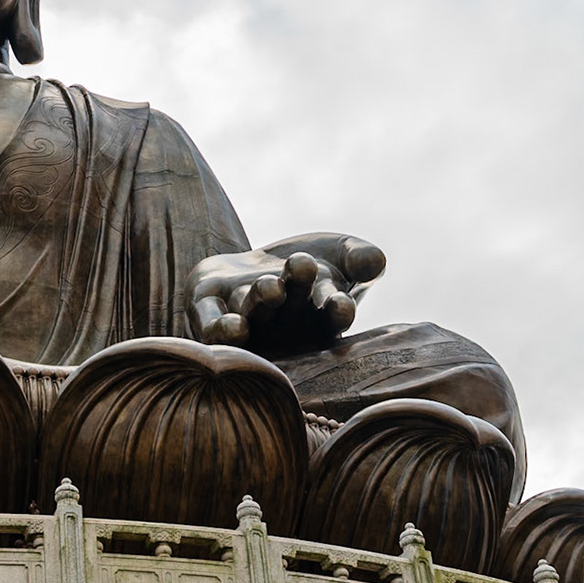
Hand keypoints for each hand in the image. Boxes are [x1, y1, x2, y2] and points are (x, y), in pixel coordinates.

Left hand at [187, 233, 386, 351]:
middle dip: (295, 290)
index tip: (343, 305)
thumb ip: (359, 256)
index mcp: (317, 317)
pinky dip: (220, 329)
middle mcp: (281, 327)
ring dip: (261, 302)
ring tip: (269, 286)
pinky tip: (232, 328)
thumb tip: (376, 260)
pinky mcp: (207, 313)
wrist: (250, 268)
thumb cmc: (304, 266)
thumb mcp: (338, 253)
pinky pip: (210, 326)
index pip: (332, 317)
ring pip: (253, 314)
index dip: (337, 311)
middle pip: (289, 310)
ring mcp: (245, 321)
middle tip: (301, 266)